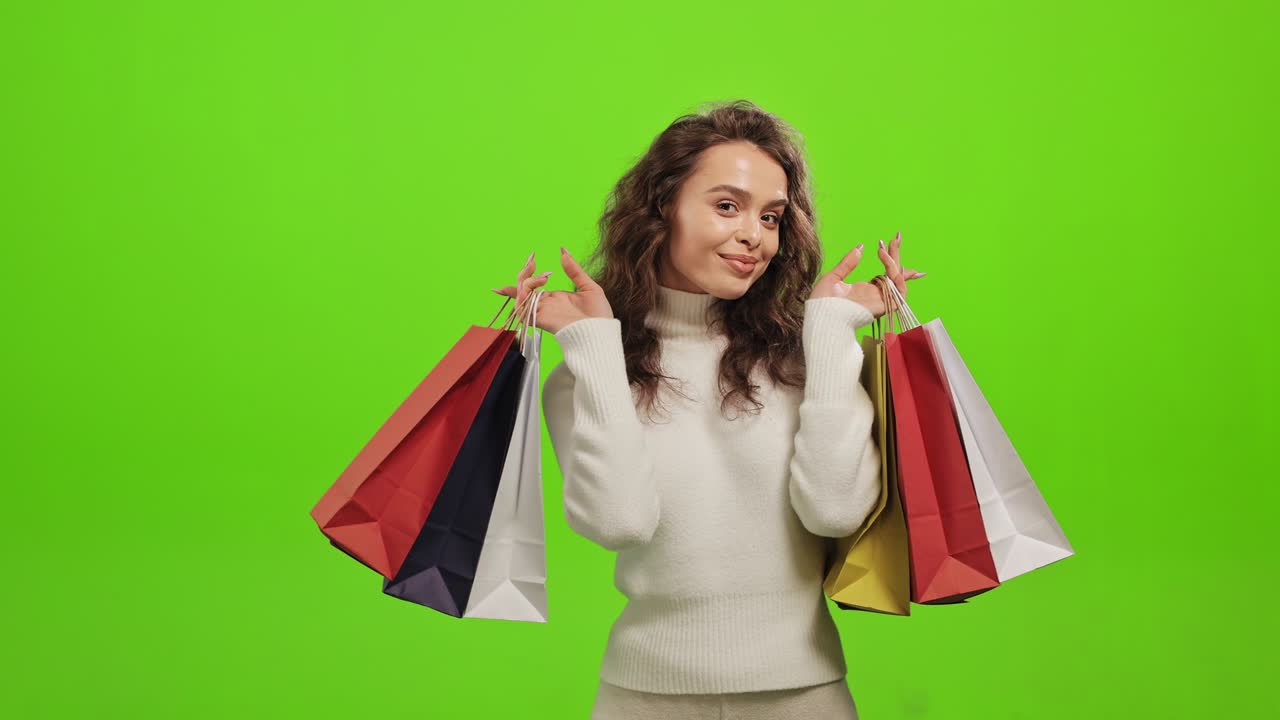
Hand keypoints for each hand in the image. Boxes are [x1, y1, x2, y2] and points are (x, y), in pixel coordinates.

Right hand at [491, 247, 614, 333]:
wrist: (602, 332)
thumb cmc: (599, 314)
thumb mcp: (589, 286)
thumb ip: (574, 270)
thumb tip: (563, 250)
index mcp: (555, 298)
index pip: (533, 286)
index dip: (525, 274)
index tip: (531, 259)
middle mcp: (546, 305)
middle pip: (523, 288)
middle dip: (524, 274)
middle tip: (533, 263)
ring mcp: (543, 313)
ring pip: (521, 298)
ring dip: (525, 284)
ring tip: (542, 278)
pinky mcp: (542, 321)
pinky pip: (523, 311)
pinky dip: (521, 300)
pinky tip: (529, 290)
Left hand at [807, 231, 925, 316]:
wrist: (820, 317)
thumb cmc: (822, 303)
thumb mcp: (834, 277)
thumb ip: (848, 263)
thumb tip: (860, 246)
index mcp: (866, 290)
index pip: (886, 274)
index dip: (892, 259)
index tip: (891, 241)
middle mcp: (875, 295)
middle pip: (895, 274)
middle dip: (897, 255)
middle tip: (897, 237)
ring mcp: (880, 301)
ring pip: (898, 281)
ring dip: (895, 263)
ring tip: (884, 248)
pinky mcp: (883, 307)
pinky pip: (898, 292)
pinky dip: (896, 277)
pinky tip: (887, 263)